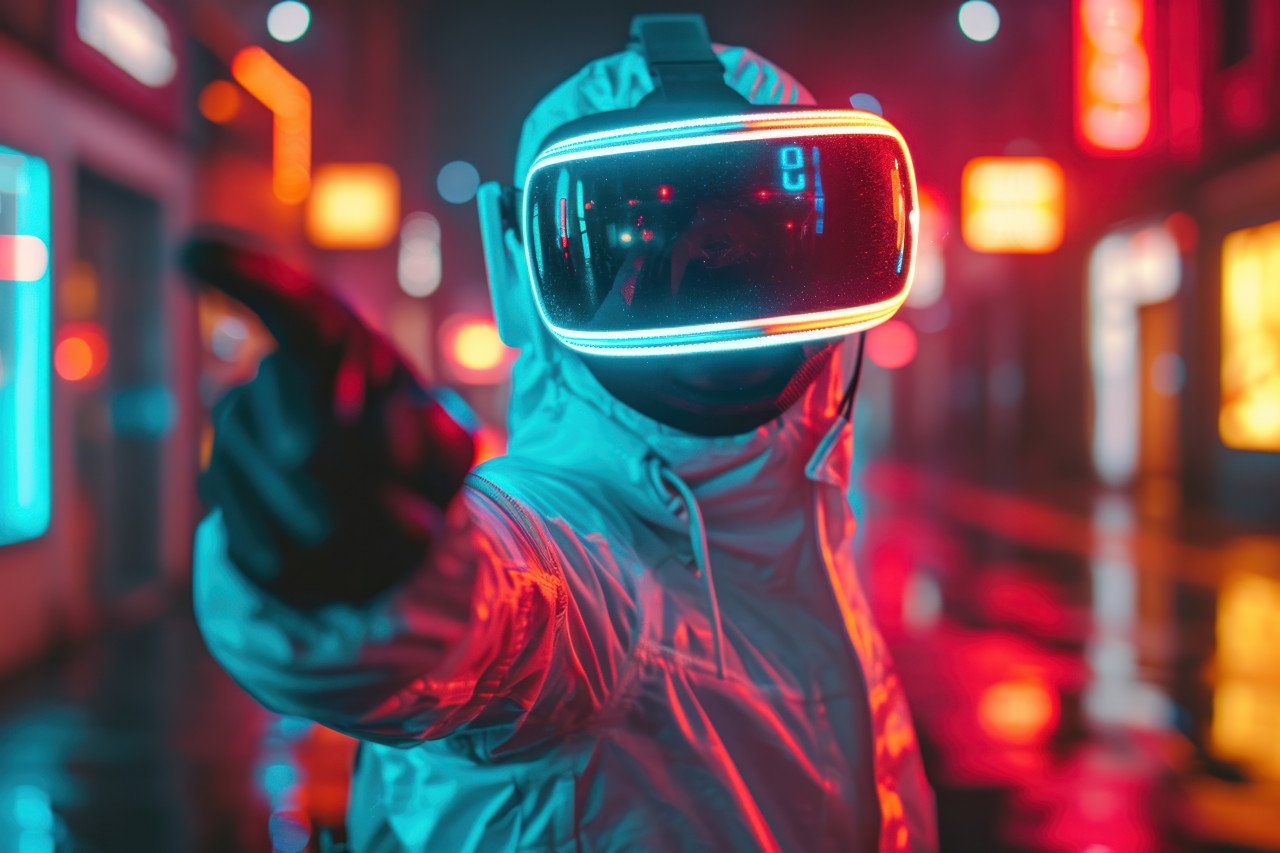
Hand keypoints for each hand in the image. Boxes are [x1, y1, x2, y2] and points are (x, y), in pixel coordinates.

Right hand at [185, 238, 474, 606]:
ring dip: (284, 489)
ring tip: (330, 532)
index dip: (246, 275)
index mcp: (344, 349)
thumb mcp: (446, 451)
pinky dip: (259, 528)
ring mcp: (245, 429)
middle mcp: (285, 376)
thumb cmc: (425, 476)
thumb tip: (372, 426)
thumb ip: (423, 431)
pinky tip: (287, 560)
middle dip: (293, 418)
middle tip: (311, 457)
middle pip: (272, 381)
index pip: (296, 303)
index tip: (191, 253)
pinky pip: (227, 498)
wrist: (394, 549)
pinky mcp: (225, 481)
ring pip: (243, 445)